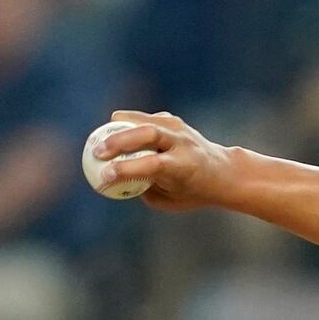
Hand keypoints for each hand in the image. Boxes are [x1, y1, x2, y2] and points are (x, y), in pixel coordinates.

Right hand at [88, 110, 238, 213]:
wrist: (222, 171)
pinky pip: (143, 118)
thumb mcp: (170, 200)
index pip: (152, 164)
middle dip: (119, 141)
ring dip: (119, 127)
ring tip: (100, 139)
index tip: (104, 177)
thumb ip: (144, 189)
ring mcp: (178, 128)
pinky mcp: (171, 119)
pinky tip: (115, 134)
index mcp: (184, 166)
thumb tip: (116, 178)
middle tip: (96, 152)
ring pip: (144, 120)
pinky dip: (127, 124)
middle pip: (147, 133)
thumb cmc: (192, 192)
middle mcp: (182, 143)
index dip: (126, 169)